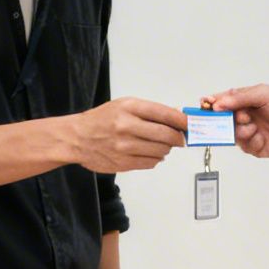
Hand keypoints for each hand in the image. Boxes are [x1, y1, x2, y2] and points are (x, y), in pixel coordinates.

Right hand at [68, 98, 185, 172]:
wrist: (77, 138)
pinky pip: (151, 163)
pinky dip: (156, 159)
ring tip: (161, 145)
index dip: (182, 121)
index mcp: (129, 107)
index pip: (164, 114)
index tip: (191, 125)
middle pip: (166, 135)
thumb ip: (149, 112)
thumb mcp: (124, 106)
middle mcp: (127, 126)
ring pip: (161, 151)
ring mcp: (125, 146)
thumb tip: (177, 119)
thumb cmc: (101, 120)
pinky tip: (150, 153)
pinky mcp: (123, 163)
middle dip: (178, 137)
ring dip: (166, 149)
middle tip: (180, 138)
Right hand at [203, 84, 268, 158]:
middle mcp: (244, 117)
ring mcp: (250, 133)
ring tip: (253, 127)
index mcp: (244, 101)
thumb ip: (241, 97)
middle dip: (225, 120)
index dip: (210, 104)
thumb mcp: (264, 94)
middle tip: (239, 118)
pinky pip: (244, 147)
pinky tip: (261, 137)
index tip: (205, 105)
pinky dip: (250, 142)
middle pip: (222, 121)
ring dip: (240, 131)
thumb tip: (218, 103)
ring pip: (232, 135)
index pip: (221, 102)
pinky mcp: (257, 147)